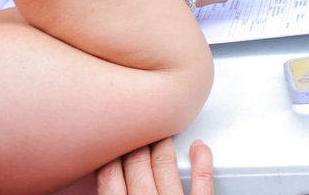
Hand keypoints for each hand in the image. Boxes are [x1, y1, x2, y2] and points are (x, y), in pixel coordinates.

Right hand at [97, 137, 212, 194]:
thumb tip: (105, 182)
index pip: (109, 177)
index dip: (111, 155)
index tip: (111, 139)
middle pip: (137, 166)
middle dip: (135, 143)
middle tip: (136, 125)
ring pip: (165, 167)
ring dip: (162, 145)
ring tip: (162, 130)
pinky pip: (203, 183)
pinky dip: (202, 161)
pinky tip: (199, 147)